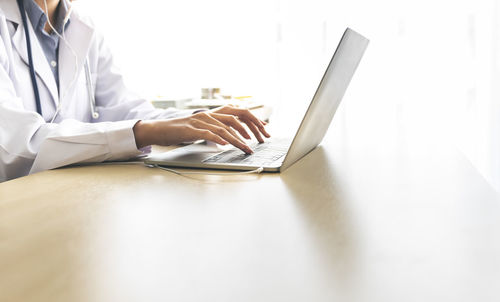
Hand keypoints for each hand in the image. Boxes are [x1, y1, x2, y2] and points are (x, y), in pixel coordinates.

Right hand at [133, 105, 269, 152]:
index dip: (252, 120)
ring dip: (238, 140)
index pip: (237, 113)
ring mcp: (200, 121)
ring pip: (224, 128)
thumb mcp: (201, 129)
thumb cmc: (180, 131)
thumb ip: (215, 131)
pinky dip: (218, 139)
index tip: (264, 129)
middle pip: (235, 119)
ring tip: (247, 148)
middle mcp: (208, 115)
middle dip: (250, 129)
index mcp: (212, 114)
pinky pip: (208, 134)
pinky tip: (226, 144)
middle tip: (260, 140)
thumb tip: (229, 138)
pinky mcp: (191, 130)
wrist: (159, 130)